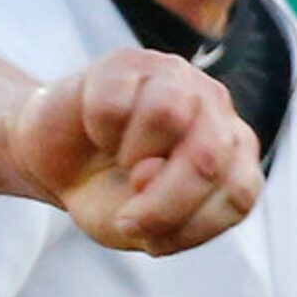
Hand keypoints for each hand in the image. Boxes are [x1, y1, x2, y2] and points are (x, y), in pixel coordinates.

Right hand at [7, 49, 261, 254]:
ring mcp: (175, 77)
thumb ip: (166, 218)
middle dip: (162, 202)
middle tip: (127, 219)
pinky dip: (99, 128)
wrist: (58, 163)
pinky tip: (99, 131)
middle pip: (208, 156)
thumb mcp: (140, 230)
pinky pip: (116, 100)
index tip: (153, 234)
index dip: (192, 225)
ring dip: (131, 153)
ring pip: (167, 114)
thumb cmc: (112, 195)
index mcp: (234, 155)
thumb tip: (149, 171)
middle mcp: (216, 109)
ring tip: (120, 158)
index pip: (238, 192)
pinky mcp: (127, 62)